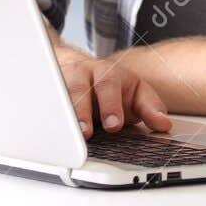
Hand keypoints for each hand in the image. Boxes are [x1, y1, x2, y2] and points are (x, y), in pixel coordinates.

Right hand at [53, 45, 171, 138]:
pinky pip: (41, 102)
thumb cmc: (113, 87)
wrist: (81, 71)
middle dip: (83, 111)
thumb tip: (164, 124)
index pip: (110, 84)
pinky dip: (42, 114)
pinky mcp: (46, 91)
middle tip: (88, 132)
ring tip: (67, 135)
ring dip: (62, 114)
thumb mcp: (136, 93)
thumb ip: (151, 108)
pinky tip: (44, 128)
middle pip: (80, 87)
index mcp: (109, 72)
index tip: (114, 125)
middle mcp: (84, 73)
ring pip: (57, 94)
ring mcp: (61, 81)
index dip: (112, 105)